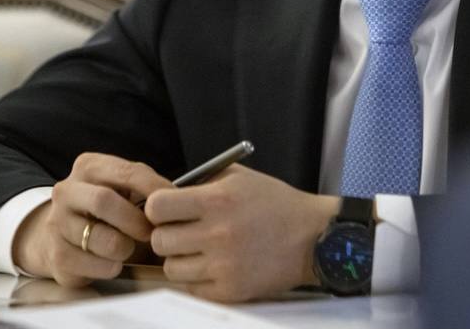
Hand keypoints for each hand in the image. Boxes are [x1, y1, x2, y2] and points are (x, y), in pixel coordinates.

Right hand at [12, 152, 172, 287]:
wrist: (63, 234)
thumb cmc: (106, 210)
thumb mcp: (124, 189)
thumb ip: (147, 188)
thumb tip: (176, 199)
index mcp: (89, 166)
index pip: (126, 172)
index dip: (154, 189)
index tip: (173, 206)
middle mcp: (67, 190)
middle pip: (103, 201)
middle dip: (135, 221)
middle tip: (151, 234)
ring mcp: (57, 223)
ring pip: (99, 238)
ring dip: (124, 248)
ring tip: (129, 249)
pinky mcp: (56, 255)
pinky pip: (90, 265)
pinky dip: (109, 267)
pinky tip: (113, 263)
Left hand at [144, 164, 338, 301]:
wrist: (312, 237)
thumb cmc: (275, 203)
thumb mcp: (240, 177)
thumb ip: (202, 182)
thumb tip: (169, 193)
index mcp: (218, 200)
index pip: (157, 207)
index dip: (158, 207)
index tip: (167, 209)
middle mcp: (217, 233)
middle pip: (159, 241)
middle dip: (166, 234)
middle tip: (181, 231)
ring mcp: (223, 266)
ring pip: (171, 269)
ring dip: (180, 258)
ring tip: (198, 250)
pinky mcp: (230, 291)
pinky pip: (191, 289)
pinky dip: (197, 278)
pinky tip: (213, 265)